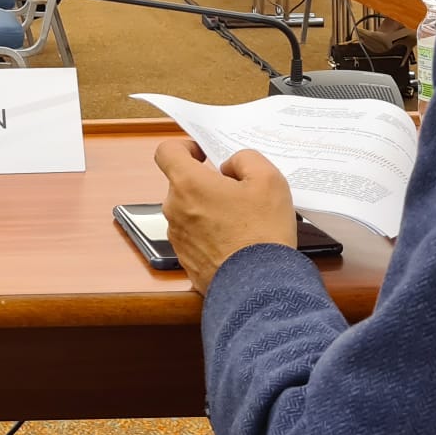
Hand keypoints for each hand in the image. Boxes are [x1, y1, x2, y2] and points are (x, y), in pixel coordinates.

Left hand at [155, 140, 298, 293]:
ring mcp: (178, 237)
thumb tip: (230, 165)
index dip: (184, 147)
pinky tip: (236, 241)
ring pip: (189, 211)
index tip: (202, 154)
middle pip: (182, 184)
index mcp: (188, 184)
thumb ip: (245, 159)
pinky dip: (210, 234)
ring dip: (209, 210)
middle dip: (207, 183)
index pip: (167, 152)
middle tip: (238, 192)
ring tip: (242, 220)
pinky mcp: (186, 260)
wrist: (259, 287)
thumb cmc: (262, 233)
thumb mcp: (268, 180)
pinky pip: (195, 237)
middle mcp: (175, 209)